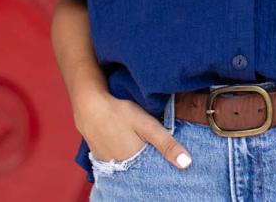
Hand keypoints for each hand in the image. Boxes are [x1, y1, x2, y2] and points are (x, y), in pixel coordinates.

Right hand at [75, 92, 192, 168]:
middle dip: (149, 161)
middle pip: (140, 168)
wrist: (89, 105)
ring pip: (128, 165)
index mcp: (134, 162)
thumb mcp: (147, 125)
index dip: (161, 162)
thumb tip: (187, 164)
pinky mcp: (99, 156)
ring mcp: (108, 162)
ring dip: (135, 158)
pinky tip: (125, 143)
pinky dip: (123, 155)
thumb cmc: (119, 112)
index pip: (153, 170)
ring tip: (139, 144)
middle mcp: (120, 167)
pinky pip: (116, 161)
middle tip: (152, 145)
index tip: (169, 157)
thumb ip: (167, 144)